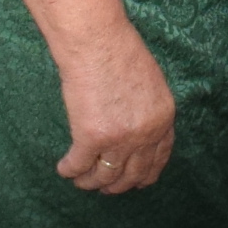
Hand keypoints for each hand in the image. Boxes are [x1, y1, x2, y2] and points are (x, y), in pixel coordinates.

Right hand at [54, 23, 176, 193]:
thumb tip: (136, 128)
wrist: (97, 40)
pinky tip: (64, 168)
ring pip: (105, 176)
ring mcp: (120, 138)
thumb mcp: (149, 81)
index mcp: (164, 117)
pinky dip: (70, 170)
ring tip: (81, 181)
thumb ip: (147, 108)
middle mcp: (146, 133)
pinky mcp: (91, 137)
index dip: (145, 174)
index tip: (136, 182)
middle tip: (105, 187)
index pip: (159, 158)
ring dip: (91, 182)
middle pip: (133, 174)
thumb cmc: (119, 50)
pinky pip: (79, 165)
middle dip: (118, 185)